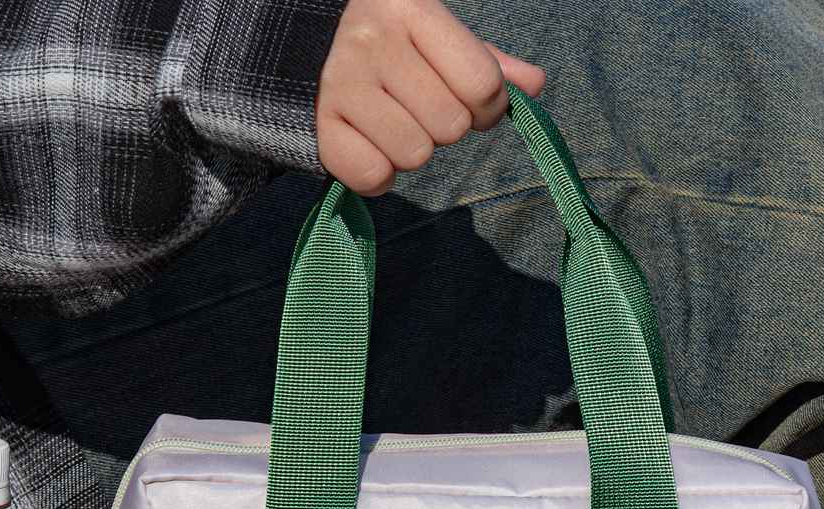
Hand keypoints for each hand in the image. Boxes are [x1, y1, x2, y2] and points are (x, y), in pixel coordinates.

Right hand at [316, 0, 545, 195]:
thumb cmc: (379, 40)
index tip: (473, 105)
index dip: (489, 107)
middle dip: (442, 128)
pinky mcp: (317, 125)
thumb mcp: (431, 34)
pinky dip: (376, 176)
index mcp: (410, 9)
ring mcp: (340, 83)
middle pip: (450, 125)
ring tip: (387, 124)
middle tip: (416, 111)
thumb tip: (535, 84)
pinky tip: (367, 147)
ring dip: (409, 151)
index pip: (482, 82)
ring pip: (414, 154)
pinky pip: (373, 176)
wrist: (287, 42)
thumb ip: (483, 61)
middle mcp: (373, 41)